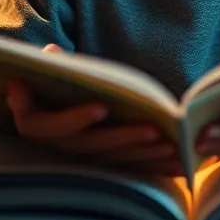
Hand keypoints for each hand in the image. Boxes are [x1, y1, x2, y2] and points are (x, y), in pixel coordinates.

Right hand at [4, 43, 182, 175]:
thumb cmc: (43, 83)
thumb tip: (50, 53)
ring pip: (116, 158)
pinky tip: (182, 164)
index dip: (77, 117)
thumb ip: (50, 67)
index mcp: (36, 123)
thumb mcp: (42, 74)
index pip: (56, 124)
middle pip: (94, 145)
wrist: (42, 105)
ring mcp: (83, 157)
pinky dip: (157, 166)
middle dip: (126, 137)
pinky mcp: (105, 161)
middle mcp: (59, 146)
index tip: (102, 107)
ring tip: (173, 145)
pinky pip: (132, 166)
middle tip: (154, 130)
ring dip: (145, 155)